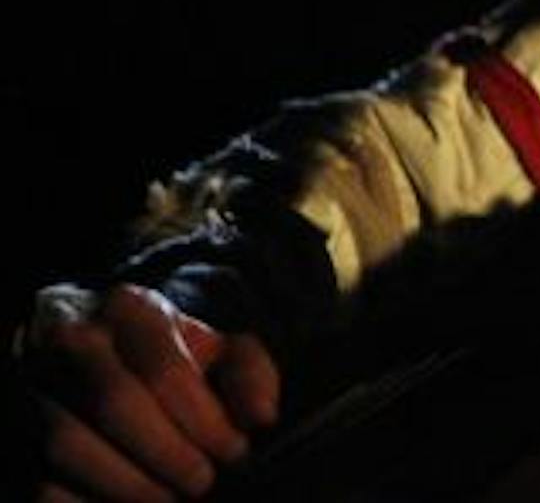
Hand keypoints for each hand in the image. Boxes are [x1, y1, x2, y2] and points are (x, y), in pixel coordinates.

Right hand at [20, 282, 278, 501]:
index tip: (235, 453)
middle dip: (169, 454)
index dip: (206, 422)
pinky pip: (37, 478)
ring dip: (127, 484)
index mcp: (129, 309)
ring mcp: (30, 384)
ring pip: (67, 444)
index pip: (165, 370)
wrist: (84, 352)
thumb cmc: (161, 356)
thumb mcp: (212, 349)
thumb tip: (262, 418)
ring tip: (167, 499)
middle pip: (116, 405)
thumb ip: (248, 373)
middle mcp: (70, 338)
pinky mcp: (10, 431)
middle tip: (202, 484)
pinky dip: (85, 501)